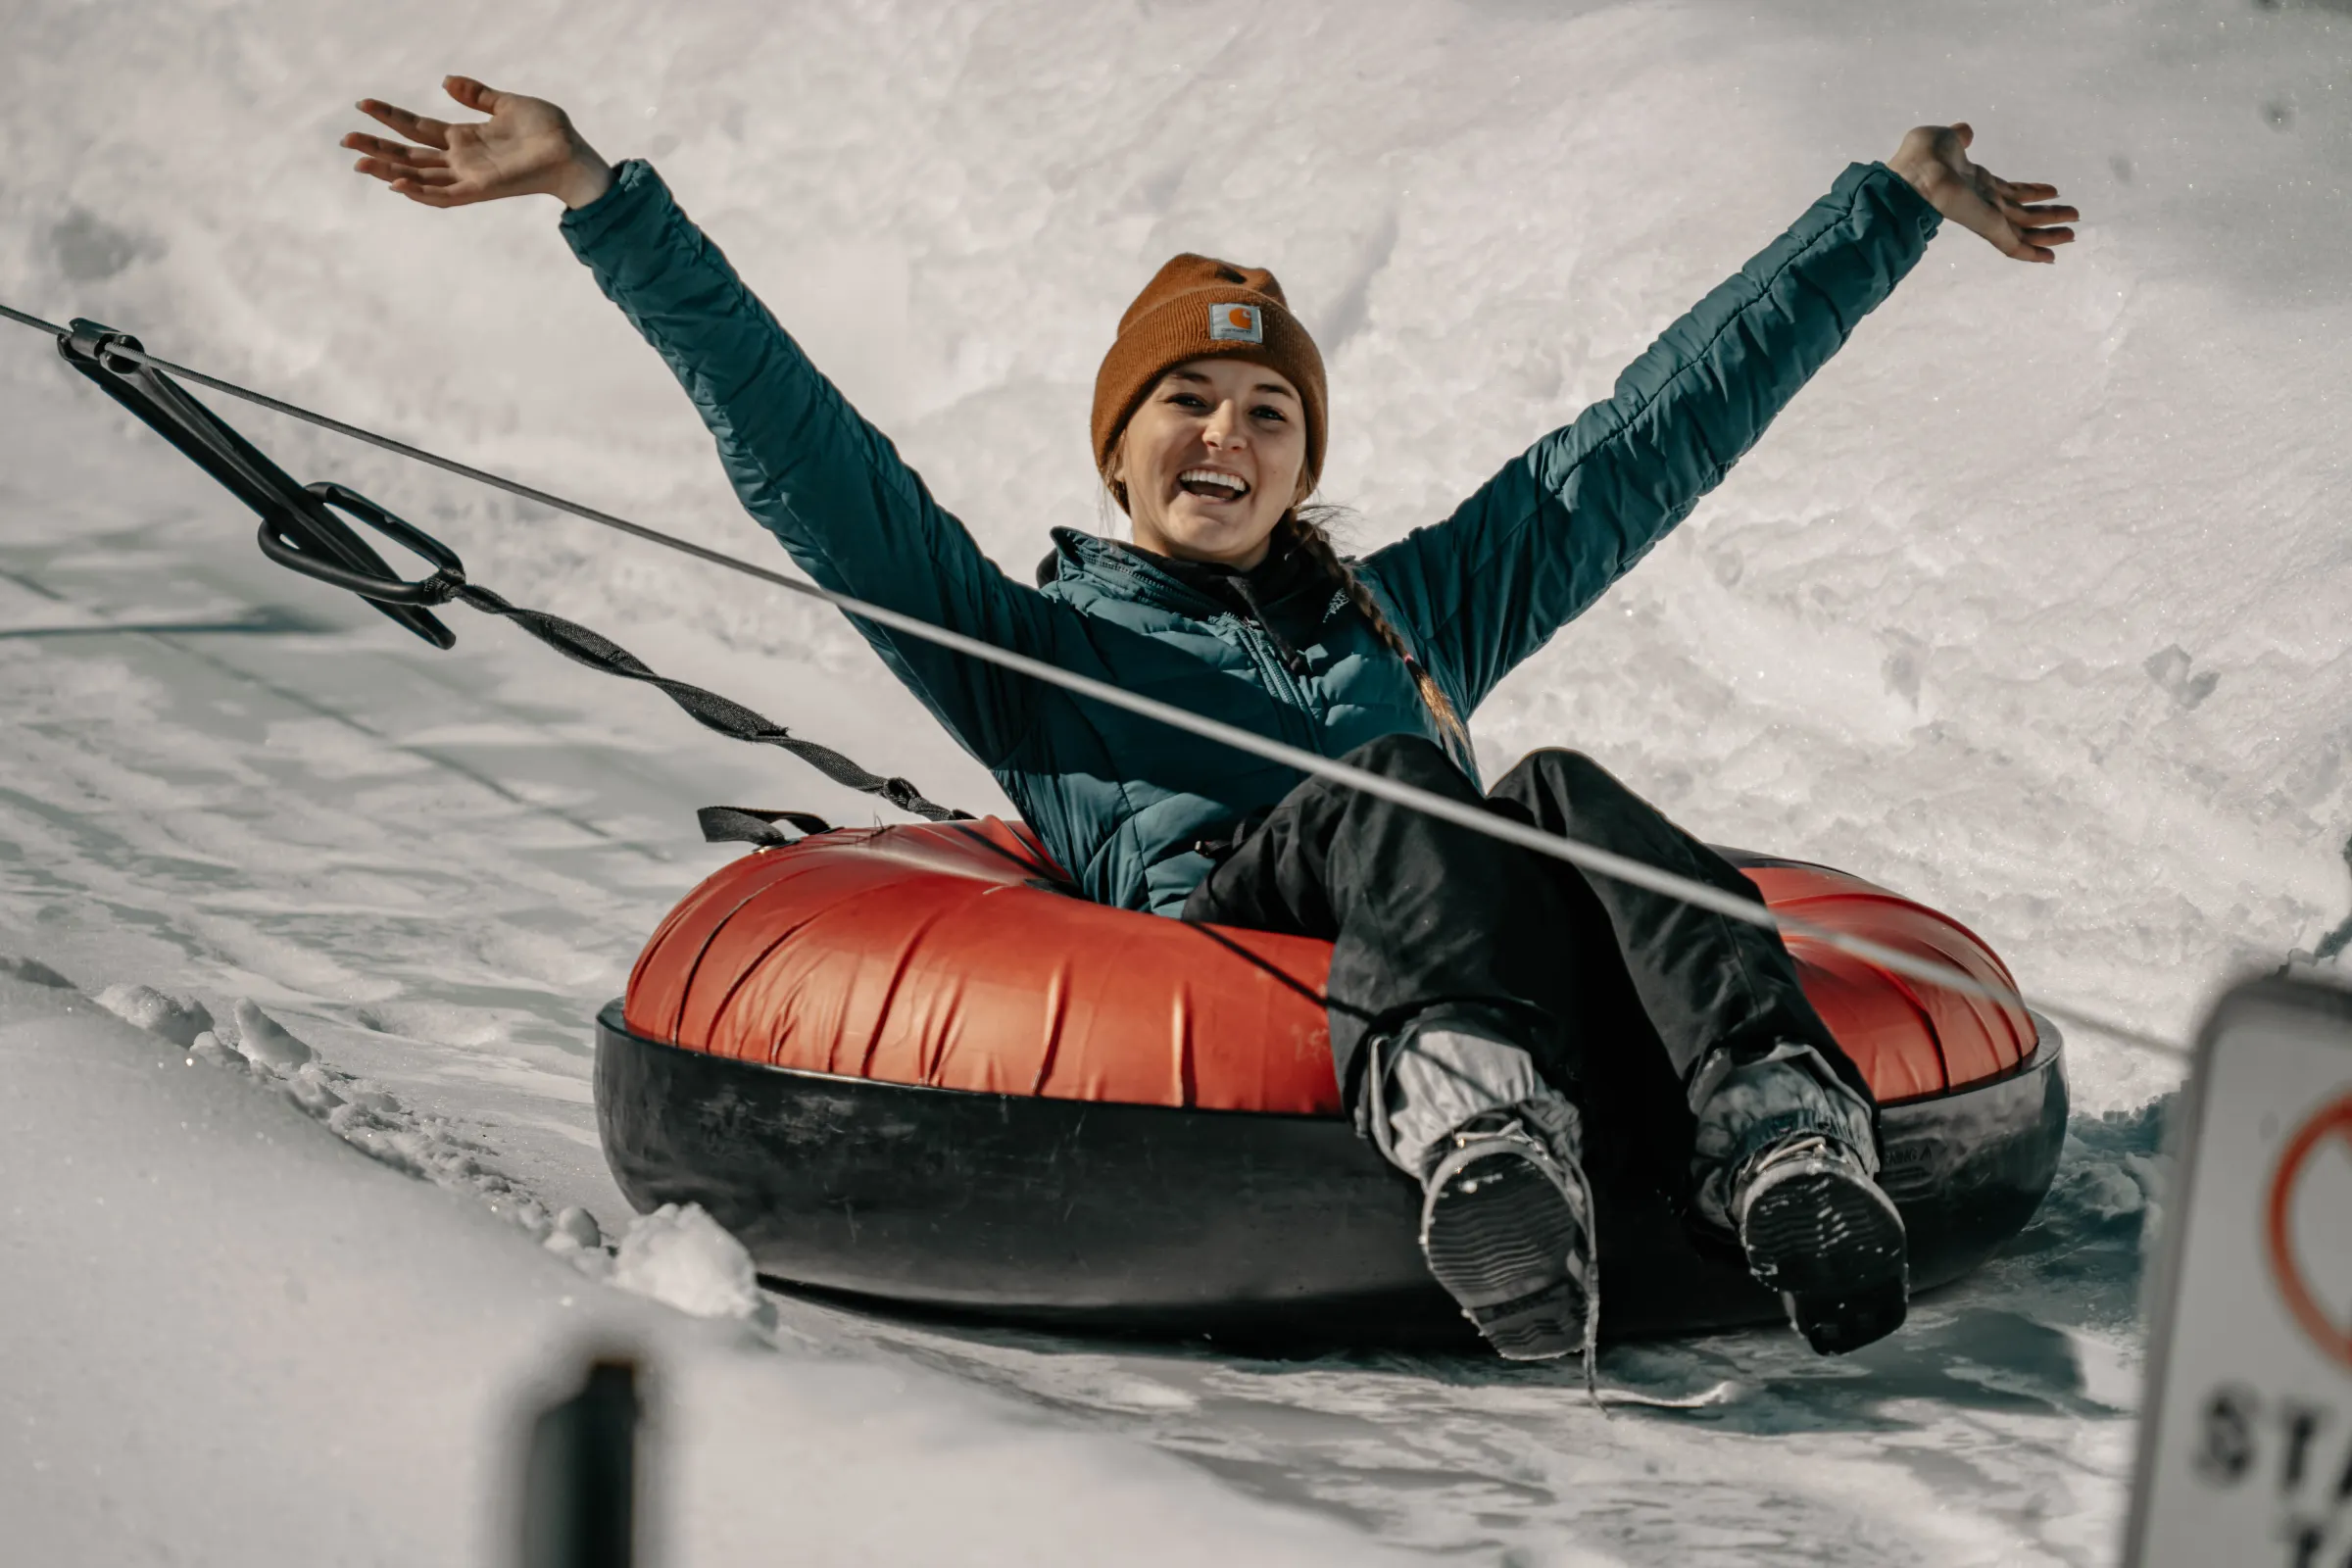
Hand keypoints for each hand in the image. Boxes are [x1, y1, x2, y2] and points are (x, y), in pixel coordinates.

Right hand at [342, 76, 612, 209]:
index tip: (363, 104)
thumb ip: (477, 95)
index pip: (417, 128)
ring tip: (358, 161)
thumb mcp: (507, 104)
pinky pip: (444, 196)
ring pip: (419, 176)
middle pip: (409, 154)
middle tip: (346, 140)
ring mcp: (468, 177)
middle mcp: (461, 160)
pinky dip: (421, 192)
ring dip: (389, 170)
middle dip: (378, 148)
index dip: (390, 116)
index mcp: (464, 138)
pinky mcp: (480, 190)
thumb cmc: (548, 130)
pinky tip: (397, 184)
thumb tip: (445, 81)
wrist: (571, 152)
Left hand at [1886, 124, 2076, 263]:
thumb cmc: (1924, 154)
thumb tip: (1964, 131)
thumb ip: (1959, 137)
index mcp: (1975, 182)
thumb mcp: (1947, 138)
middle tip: (2073, 215)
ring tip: (2073, 233)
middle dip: (2047, 215)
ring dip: (2050, 232)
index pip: (2008, 190)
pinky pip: (2013, 245)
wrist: (1916, 171)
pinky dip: (2032, 253)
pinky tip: (2051, 258)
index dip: (2031, 191)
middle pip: (2021, 212)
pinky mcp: (1988, 227)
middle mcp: (1983, 201)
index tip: (2053, 191)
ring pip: (2024, 229)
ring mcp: (1986, 216)